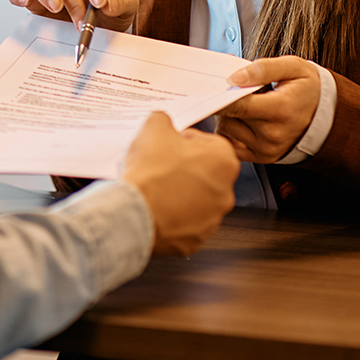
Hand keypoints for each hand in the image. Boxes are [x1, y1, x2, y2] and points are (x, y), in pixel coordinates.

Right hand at [122, 112, 238, 255]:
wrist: (134, 214)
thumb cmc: (150, 174)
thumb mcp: (154, 128)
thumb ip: (165, 120)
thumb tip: (164, 123)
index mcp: (223, 161)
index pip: (208, 142)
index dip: (185, 141)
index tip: (169, 144)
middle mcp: (225, 192)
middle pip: (204, 172)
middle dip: (184, 168)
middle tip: (160, 165)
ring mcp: (211, 219)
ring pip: (196, 199)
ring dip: (179, 192)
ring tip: (155, 187)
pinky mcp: (195, 240)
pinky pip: (185, 222)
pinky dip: (172, 215)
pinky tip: (155, 206)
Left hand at [215, 56, 321, 163]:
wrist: (328, 116)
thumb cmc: (308, 88)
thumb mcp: (293, 67)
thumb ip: (263, 68)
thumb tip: (234, 77)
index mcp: (280, 109)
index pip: (238, 105)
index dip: (221, 95)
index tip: (213, 86)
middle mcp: (273, 134)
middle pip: (229, 117)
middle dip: (225, 101)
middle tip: (235, 91)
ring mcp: (267, 149)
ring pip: (226, 130)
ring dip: (228, 116)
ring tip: (245, 106)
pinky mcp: (262, 158)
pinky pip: (231, 144)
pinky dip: (231, 131)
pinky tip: (242, 120)